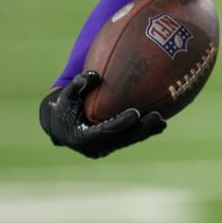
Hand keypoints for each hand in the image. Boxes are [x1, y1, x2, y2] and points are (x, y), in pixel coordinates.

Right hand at [39, 70, 165, 158]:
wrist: (59, 123)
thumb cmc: (63, 105)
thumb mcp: (66, 94)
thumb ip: (78, 84)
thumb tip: (94, 74)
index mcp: (81, 137)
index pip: (105, 132)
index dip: (121, 124)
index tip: (135, 113)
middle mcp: (94, 147)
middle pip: (122, 140)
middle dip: (141, 129)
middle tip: (157, 116)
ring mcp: (104, 148)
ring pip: (128, 141)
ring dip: (146, 132)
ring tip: (162, 122)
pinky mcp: (111, 145)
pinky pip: (129, 139)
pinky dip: (144, 132)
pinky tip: (160, 124)